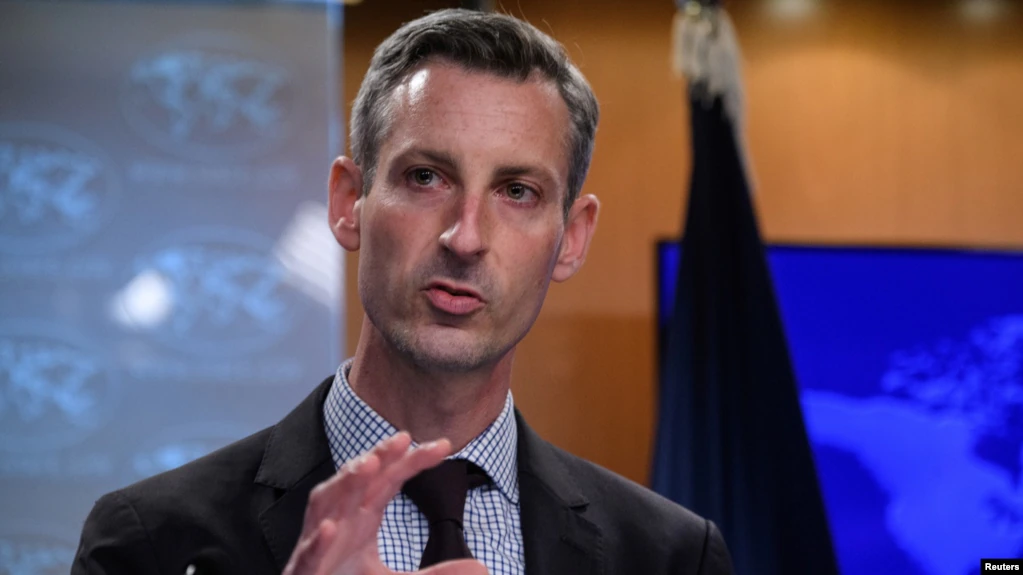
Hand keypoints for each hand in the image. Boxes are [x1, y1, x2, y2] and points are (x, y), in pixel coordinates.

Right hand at [282, 432, 488, 574]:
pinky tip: (333, 528)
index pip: (389, 479)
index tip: (444, 445)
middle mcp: (340, 523)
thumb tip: (481, 568)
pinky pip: (309, 553)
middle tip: (402, 439)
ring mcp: (319, 545)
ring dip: (344, 483)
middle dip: (378, 457)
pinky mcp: (304, 572)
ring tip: (366, 465)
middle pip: (359, 481)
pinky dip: (318, 539)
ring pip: (326, 504)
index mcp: (361, 519)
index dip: (413, 461)